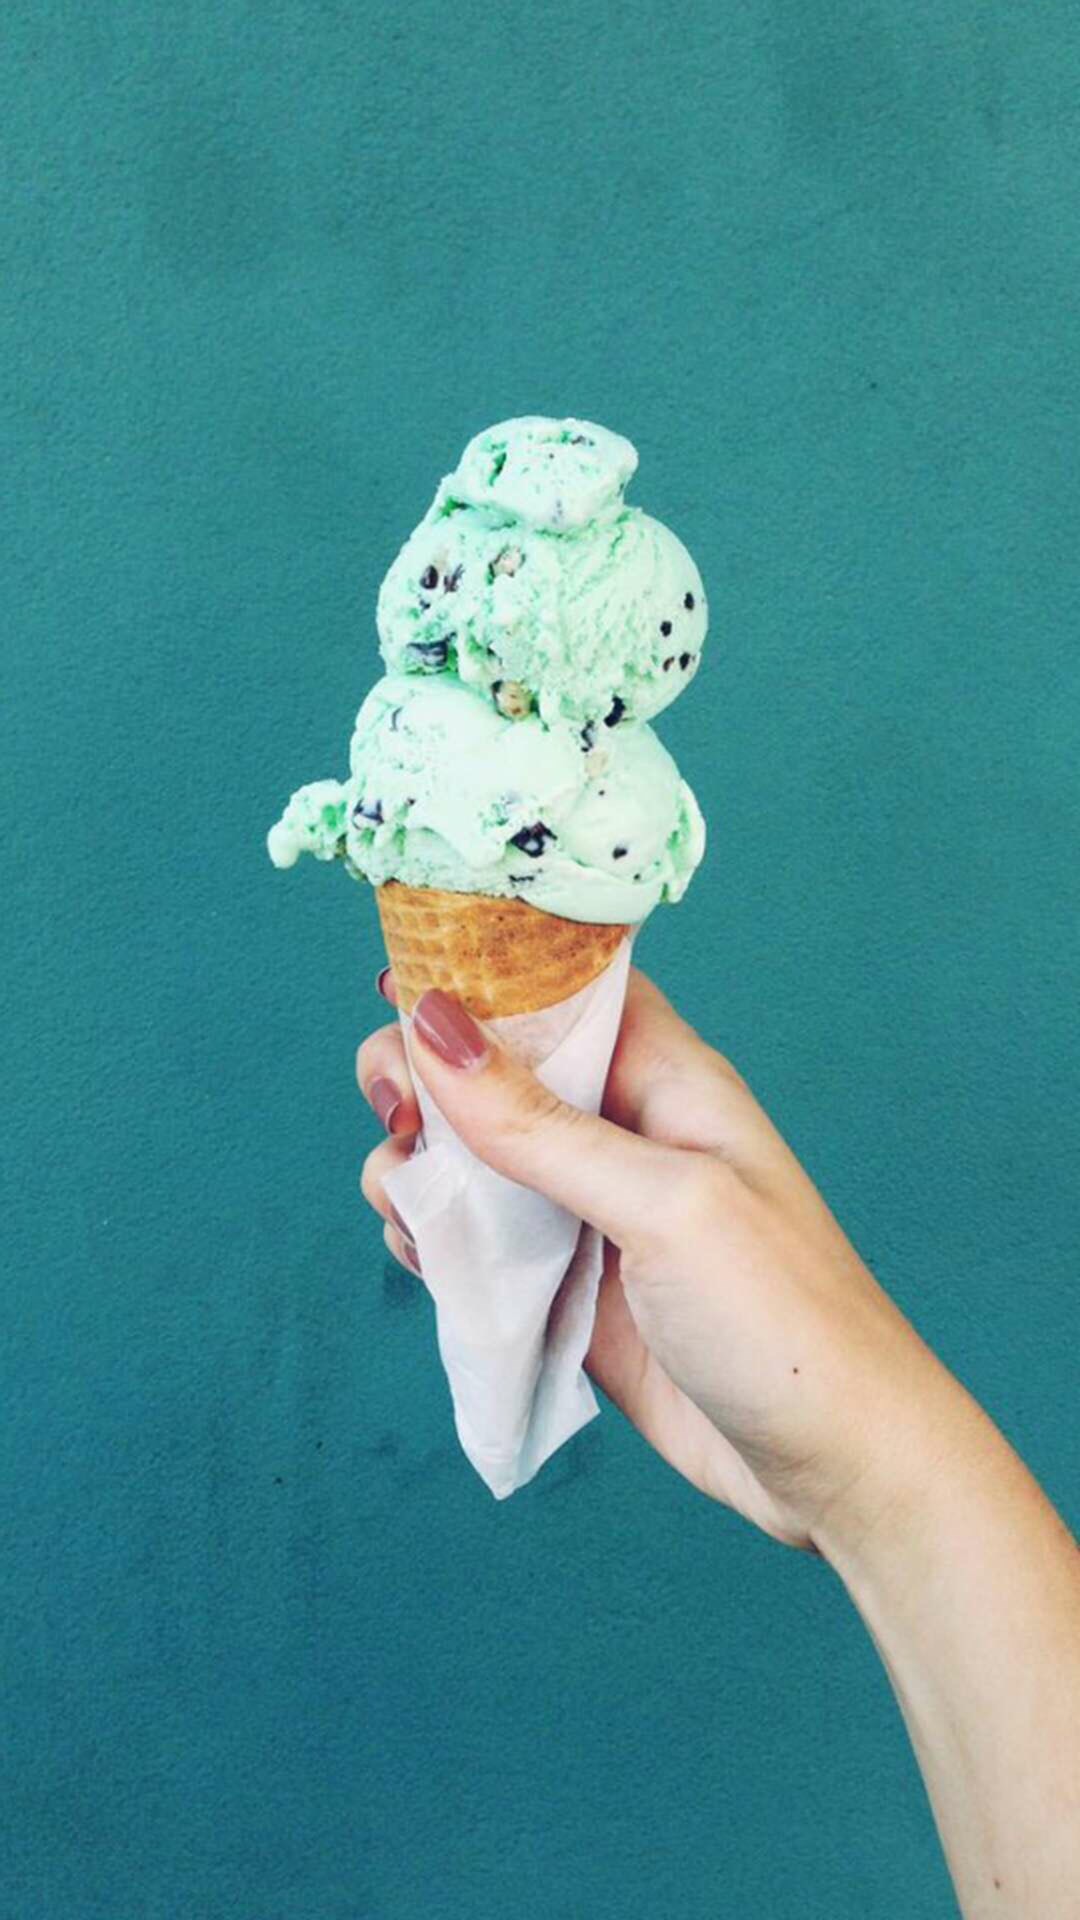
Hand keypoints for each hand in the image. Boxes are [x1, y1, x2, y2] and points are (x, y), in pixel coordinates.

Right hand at [356, 966, 956, 1555]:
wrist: (830, 1464)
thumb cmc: (782, 1316)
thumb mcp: (664, 1204)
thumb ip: (541, 1124)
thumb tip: (433, 1022)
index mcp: (664, 1076)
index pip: (560, 986)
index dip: (479, 972)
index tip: (397, 986)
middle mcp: (619, 1130)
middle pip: (494, 1067)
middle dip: (426, 1077)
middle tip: (398, 1117)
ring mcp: (587, 1211)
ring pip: (470, 1155)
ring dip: (418, 1166)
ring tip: (409, 1207)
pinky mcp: (563, 1286)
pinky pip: (476, 1239)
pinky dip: (433, 1240)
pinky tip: (426, 1260)